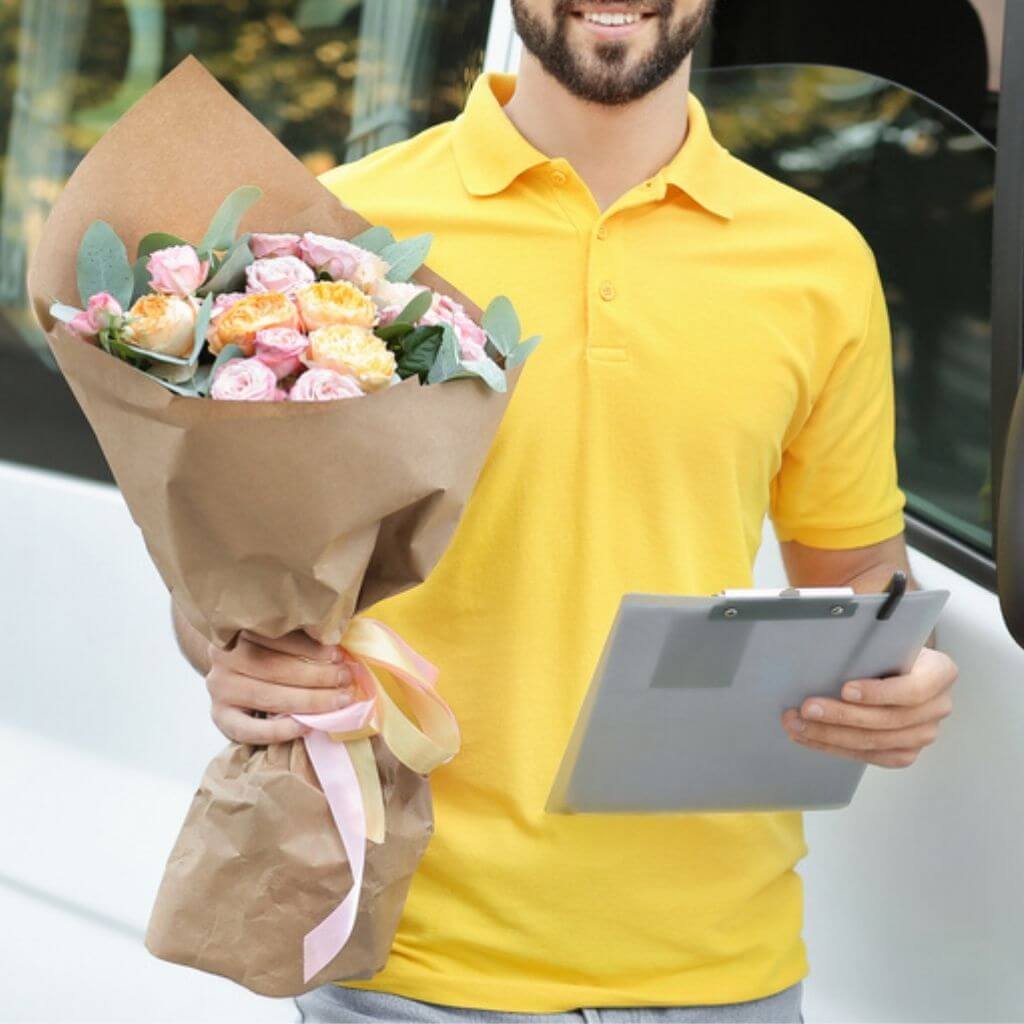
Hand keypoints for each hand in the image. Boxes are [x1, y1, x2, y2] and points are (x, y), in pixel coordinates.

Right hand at [207, 629, 353, 743]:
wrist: (235, 674)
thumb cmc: (269, 652)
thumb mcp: (281, 639)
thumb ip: (303, 639)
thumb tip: (340, 650)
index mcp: (240, 629)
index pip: (277, 637)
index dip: (310, 647)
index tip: (338, 654)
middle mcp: (224, 657)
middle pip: (274, 667)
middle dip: (316, 675)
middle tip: (345, 679)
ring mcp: (219, 688)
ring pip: (267, 696)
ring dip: (308, 701)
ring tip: (338, 700)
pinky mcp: (220, 716)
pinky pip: (249, 729)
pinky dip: (279, 731)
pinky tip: (306, 726)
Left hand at [781, 646, 957, 767]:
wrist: (900, 665)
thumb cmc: (890, 649)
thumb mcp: (888, 637)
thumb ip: (871, 642)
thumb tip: (830, 640)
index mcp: (940, 672)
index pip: (912, 689)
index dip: (878, 693)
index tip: (845, 689)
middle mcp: (937, 707)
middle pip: (887, 720)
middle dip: (841, 716)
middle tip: (807, 708)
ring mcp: (923, 733)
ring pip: (874, 742)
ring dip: (829, 735)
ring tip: (797, 724)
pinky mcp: (904, 751)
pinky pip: (868, 756)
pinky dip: (834, 747)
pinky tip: (809, 737)